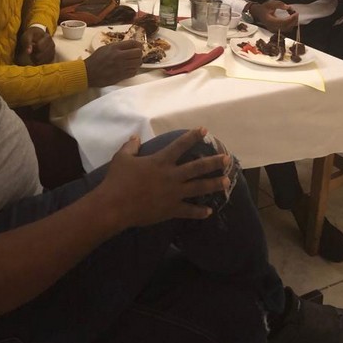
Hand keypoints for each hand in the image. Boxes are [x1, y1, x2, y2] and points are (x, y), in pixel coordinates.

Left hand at [16, 27, 55, 65]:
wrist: (37, 36)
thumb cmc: (31, 36)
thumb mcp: (27, 36)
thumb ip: (27, 43)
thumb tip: (28, 52)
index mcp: (48, 37)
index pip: (39, 47)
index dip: (32, 48)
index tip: (30, 45)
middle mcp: (52, 45)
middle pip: (40, 55)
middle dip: (33, 54)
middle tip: (31, 50)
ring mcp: (53, 52)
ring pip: (42, 61)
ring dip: (35, 59)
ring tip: (33, 53)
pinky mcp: (52, 58)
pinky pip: (44, 63)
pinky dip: (38, 62)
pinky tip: (36, 57)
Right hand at [85, 40, 142, 86]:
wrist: (88, 73)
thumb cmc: (95, 59)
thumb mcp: (105, 48)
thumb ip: (117, 47)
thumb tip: (129, 46)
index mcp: (115, 48)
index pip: (132, 43)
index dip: (138, 44)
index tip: (139, 46)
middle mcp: (120, 56)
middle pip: (138, 53)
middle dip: (139, 53)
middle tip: (136, 55)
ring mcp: (121, 67)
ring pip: (138, 63)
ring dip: (137, 62)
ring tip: (133, 62)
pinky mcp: (121, 76)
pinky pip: (134, 72)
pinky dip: (134, 70)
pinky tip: (129, 69)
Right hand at [98, 128, 229, 226]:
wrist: (115, 205)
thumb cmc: (118, 180)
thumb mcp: (122, 158)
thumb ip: (131, 146)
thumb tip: (135, 137)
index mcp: (160, 161)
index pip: (180, 145)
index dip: (192, 136)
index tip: (204, 130)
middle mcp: (171, 176)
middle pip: (197, 167)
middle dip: (213, 162)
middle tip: (227, 159)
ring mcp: (173, 194)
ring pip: (198, 188)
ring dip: (213, 184)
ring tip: (226, 181)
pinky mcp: (171, 210)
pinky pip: (189, 211)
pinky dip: (199, 212)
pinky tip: (209, 211)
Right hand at [250, 0, 297, 33]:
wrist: (259, 13)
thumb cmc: (264, 8)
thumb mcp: (270, 3)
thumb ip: (279, 4)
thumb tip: (288, 7)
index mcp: (269, 21)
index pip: (283, 22)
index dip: (291, 18)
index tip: (296, 13)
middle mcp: (272, 27)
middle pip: (286, 27)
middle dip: (293, 20)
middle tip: (296, 13)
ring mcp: (274, 30)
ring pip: (287, 29)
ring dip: (293, 22)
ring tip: (294, 15)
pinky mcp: (277, 30)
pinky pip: (286, 29)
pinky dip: (290, 24)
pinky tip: (291, 18)